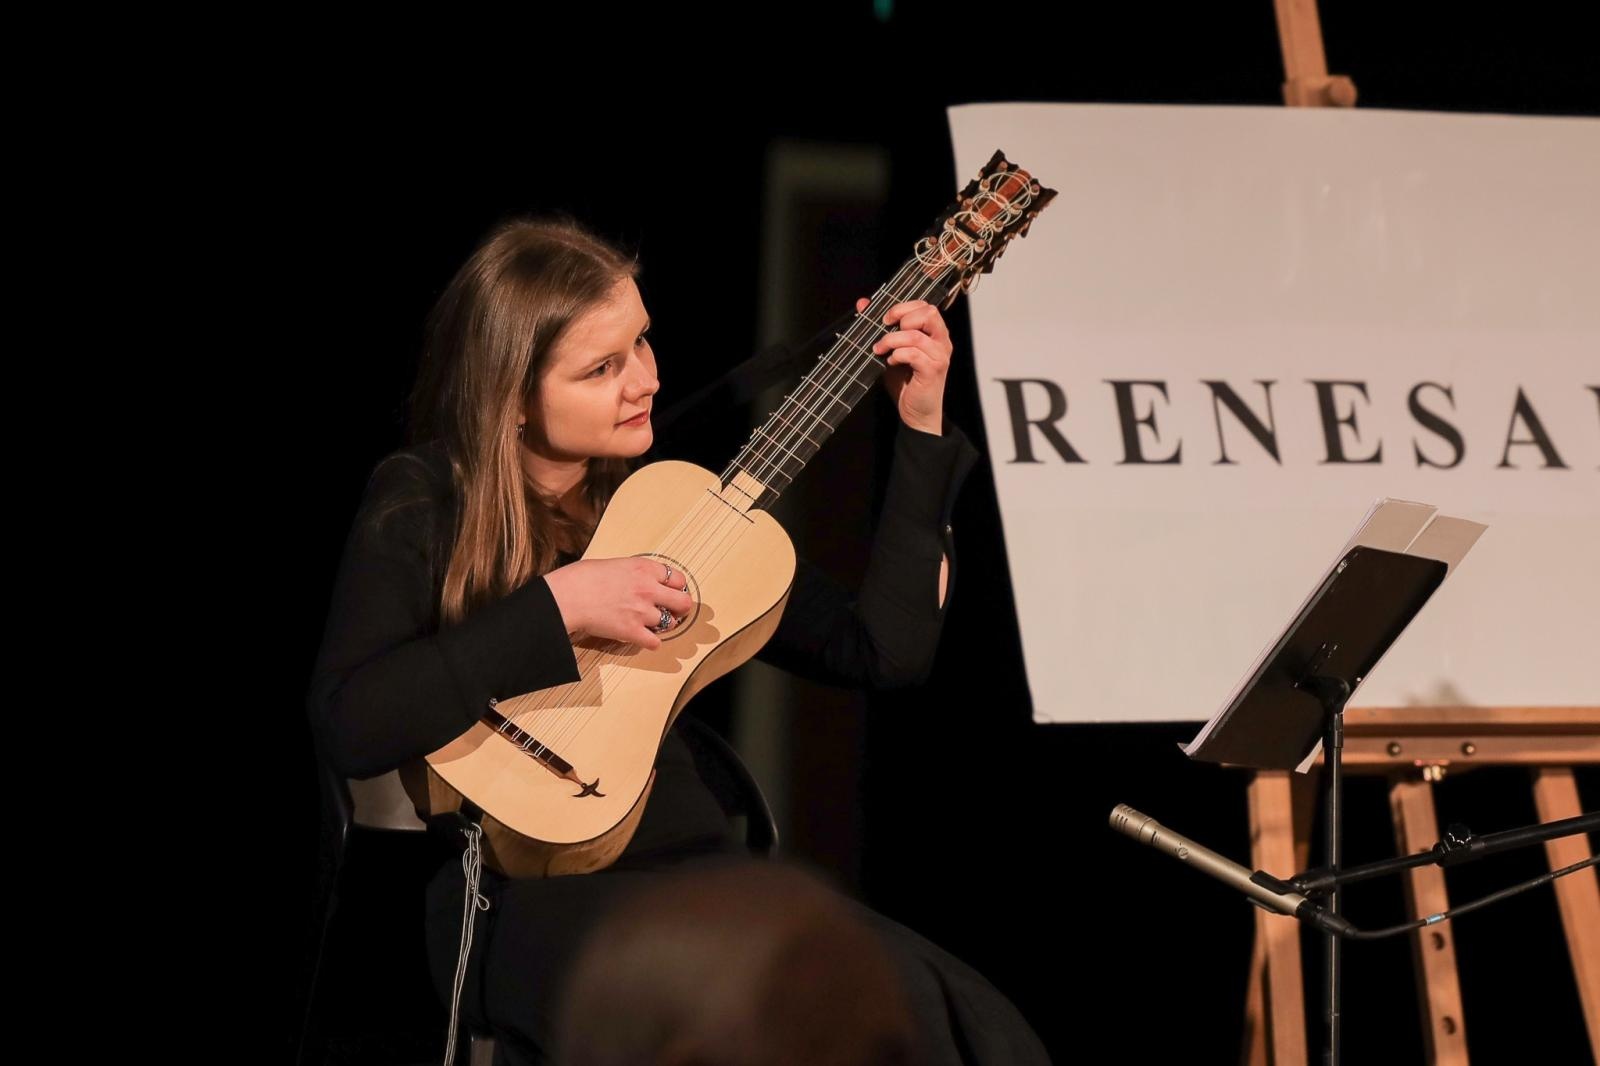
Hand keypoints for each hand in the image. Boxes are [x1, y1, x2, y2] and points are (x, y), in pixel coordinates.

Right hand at [542, 557, 694, 650]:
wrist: (567, 596)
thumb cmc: (583, 577)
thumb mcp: (616, 564)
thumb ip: (636, 573)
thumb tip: (644, 580)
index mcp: (645, 568)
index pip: (679, 579)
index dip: (677, 588)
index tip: (672, 592)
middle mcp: (648, 589)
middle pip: (683, 603)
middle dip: (680, 608)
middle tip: (672, 611)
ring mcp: (642, 612)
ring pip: (670, 624)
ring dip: (662, 625)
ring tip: (649, 623)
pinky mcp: (632, 631)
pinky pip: (655, 642)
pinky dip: (651, 642)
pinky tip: (642, 637)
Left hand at [857, 296, 950, 434]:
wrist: (917, 413)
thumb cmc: (906, 382)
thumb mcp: (890, 350)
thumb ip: (880, 326)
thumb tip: (863, 304)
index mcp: (935, 333)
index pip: (926, 306)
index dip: (904, 307)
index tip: (886, 318)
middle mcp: (941, 342)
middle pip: (929, 313)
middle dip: (902, 317)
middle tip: (885, 329)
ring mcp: (939, 356)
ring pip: (916, 335)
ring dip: (892, 340)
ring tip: (880, 349)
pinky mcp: (933, 371)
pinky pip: (914, 354)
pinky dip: (898, 355)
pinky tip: (891, 362)